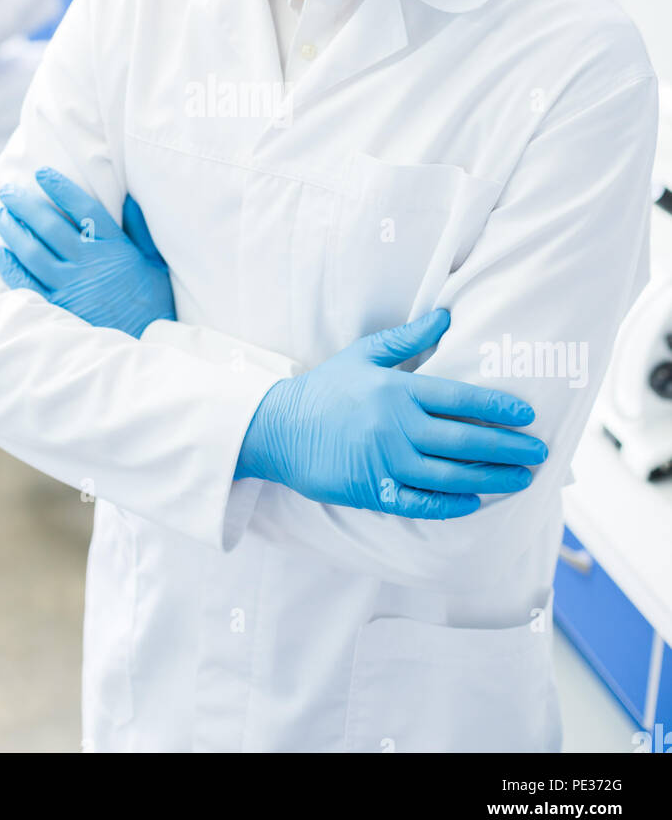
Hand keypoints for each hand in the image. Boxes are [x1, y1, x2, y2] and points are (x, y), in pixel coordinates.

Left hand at [0, 167, 174, 337]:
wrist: (148, 343)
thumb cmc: (153, 302)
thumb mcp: (154, 261)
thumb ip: (139, 229)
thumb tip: (128, 197)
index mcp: (113, 247)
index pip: (82, 208)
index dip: (59, 187)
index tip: (41, 173)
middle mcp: (89, 262)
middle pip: (49, 225)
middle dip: (24, 204)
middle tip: (7, 191)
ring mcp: (71, 285)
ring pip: (31, 250)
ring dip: (11, 230)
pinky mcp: (58, 307)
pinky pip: (25, 282)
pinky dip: (10, 265)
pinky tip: (0, 252)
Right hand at [235, 311, 548, 518]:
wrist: (279, 429)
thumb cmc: (325, 389)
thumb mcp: (363, 355)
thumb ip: (407, 339)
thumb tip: (446, 315)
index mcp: (396, 391)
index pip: (460, 399)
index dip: (498, 407)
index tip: (528, 414)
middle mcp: (395, 427)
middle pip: (465, 441)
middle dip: (509, 448)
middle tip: (540, 452)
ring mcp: (385, 462)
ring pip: (451, 475)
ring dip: (492, 478)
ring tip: (522, 479)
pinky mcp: (374, 491)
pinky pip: (422, 503)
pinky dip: (452, 504)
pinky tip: (476, 500)